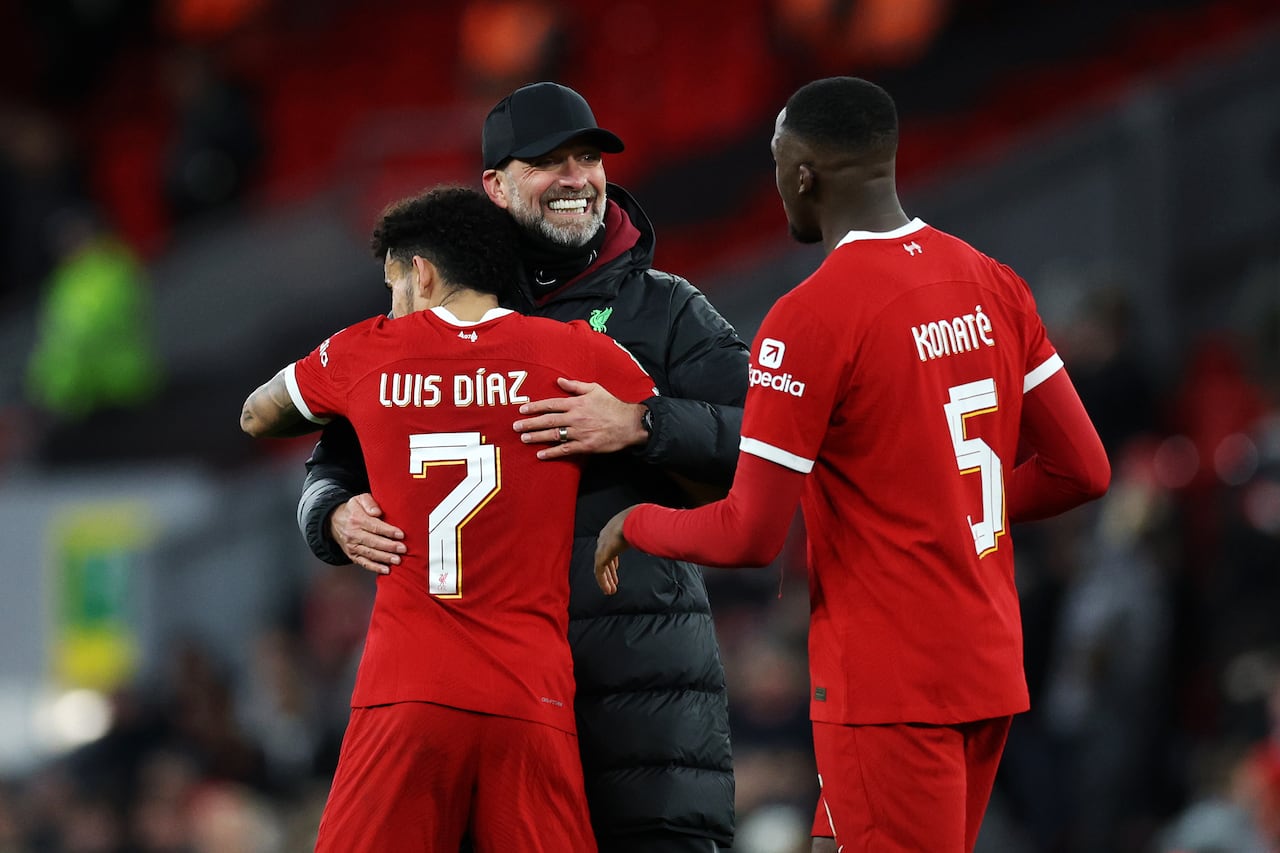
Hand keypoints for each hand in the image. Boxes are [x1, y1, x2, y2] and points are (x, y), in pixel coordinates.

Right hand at [329, 493, 404, 574]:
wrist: (334, 521)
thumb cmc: (353, 510)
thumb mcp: (359, 499)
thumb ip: (369, 503)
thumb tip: (377, 512)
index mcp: (356, 519)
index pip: (374, 526)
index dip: (388, 531)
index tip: (401, 534)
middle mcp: (353, 534)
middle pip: (373, 542)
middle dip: (389, 546)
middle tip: (403, 549)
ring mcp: (352, 546)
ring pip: (370, 554)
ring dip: (384, 558)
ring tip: (397, 560)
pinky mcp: (352, 555)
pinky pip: (364, 563)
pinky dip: (375, 567)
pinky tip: (386, 570)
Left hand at [513, 377, 647, 459]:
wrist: (630, 424)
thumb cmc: (613, 405)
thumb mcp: (595, 389)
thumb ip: (575, 385)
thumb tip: (559, 380)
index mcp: (576, 403)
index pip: (551, 404)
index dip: (535, 407)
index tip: (522, 410)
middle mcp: (575, 418)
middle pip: (548, 420)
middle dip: (530, 423)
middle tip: (515, 426)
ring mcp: (579, 433)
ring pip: (553, 435)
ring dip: (537, 437)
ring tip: (523, 439)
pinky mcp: (585, 446)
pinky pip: (565, 450)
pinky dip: (552, 453)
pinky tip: (540, 455)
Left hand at [594, 506, 636, 594]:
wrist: (633, 521)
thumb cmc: (640, 523)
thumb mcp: (640, 531)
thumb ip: (644, 538)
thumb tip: (657, 540)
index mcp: (612, 531)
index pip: (610, 549)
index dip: (613, 561)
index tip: (616, 569)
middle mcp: (604, 539)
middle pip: (605, 559)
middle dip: (610, 572)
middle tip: (614, 582)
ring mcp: (601, 547)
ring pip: (601, 568)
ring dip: (607, 580)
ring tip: (610, 590)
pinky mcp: (601, 556)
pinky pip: (599, 573)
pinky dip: (603, 582)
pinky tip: (608, 590)